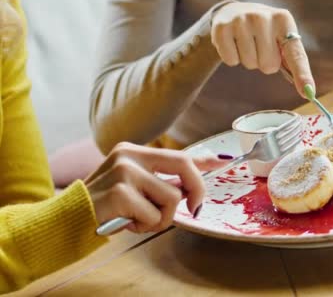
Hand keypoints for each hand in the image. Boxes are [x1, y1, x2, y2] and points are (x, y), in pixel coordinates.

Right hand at [85, 142, 228, 232]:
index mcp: (133, 151)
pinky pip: (153, 215)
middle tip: (195, 209)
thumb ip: (158, 184)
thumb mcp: (132, 188)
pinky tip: (127, 224)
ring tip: (139, 219)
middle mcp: (130, 155)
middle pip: (183, 165)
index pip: (178, 154)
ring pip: (171, 198)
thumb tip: (189, 191)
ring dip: (161, 218)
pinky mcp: (120, 192)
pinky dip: (145, 225)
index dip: (202, 161)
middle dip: (196, 190)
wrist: (67, 219)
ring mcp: (124, 172)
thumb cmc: (104, 207)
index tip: (221, 162)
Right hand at [210, 1, 314, 96]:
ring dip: (248, 60)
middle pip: (269, 65)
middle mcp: (263, 17)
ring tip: (246, 43)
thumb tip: (307, 92)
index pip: (295, 54)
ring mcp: (241, 20)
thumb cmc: (265, 33)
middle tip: (259, 47)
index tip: (308, 93)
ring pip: (249, 64)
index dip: (302, 75)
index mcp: (284, 20)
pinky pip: (231, 60)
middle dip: (264, 63)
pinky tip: (233, 43)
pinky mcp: (222, 27)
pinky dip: (232, 58)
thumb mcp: (282, 39)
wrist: (234, 12)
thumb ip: (294, 62)